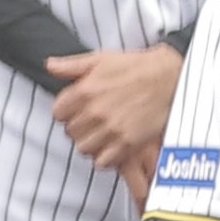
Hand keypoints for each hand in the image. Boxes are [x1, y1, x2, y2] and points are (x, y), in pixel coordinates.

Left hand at [46, 42, 183, 196]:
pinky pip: (103, 161)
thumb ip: (71, 65)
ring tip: (99, 133)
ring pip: (83, 148)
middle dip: (78, 126)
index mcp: (85, 91)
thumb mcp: (100, 59)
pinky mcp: (128, 143)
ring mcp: (112, 129)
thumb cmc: (135, 67)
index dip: (66, 111)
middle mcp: (96, 112)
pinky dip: (104, 156)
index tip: (76, 108)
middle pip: (70, 132)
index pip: (57, 113)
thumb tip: (49, 65)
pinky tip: (110, 145)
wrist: (170, 77)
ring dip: (89, 142)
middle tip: (90, 121)